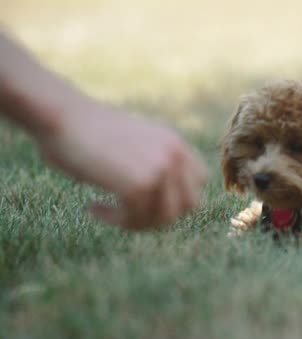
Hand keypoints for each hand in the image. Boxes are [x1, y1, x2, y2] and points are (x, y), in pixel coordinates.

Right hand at [36, 101, 208, 229]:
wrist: (62, 116)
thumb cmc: (86, 131)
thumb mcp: (134, 144)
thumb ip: (154, 164)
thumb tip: (160, 201)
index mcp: (175, 142)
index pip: (201, 181)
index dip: (179, 197)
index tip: (150, 201)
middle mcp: (174, 154)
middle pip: (189, 205)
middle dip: (161, 216)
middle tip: (130, 215)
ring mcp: (160, 168)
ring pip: (165, 218)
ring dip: (137, 222)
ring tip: (110, 212)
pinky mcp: (139, 183)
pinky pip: (136, 218)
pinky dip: (114, 219)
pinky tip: (94, 207)